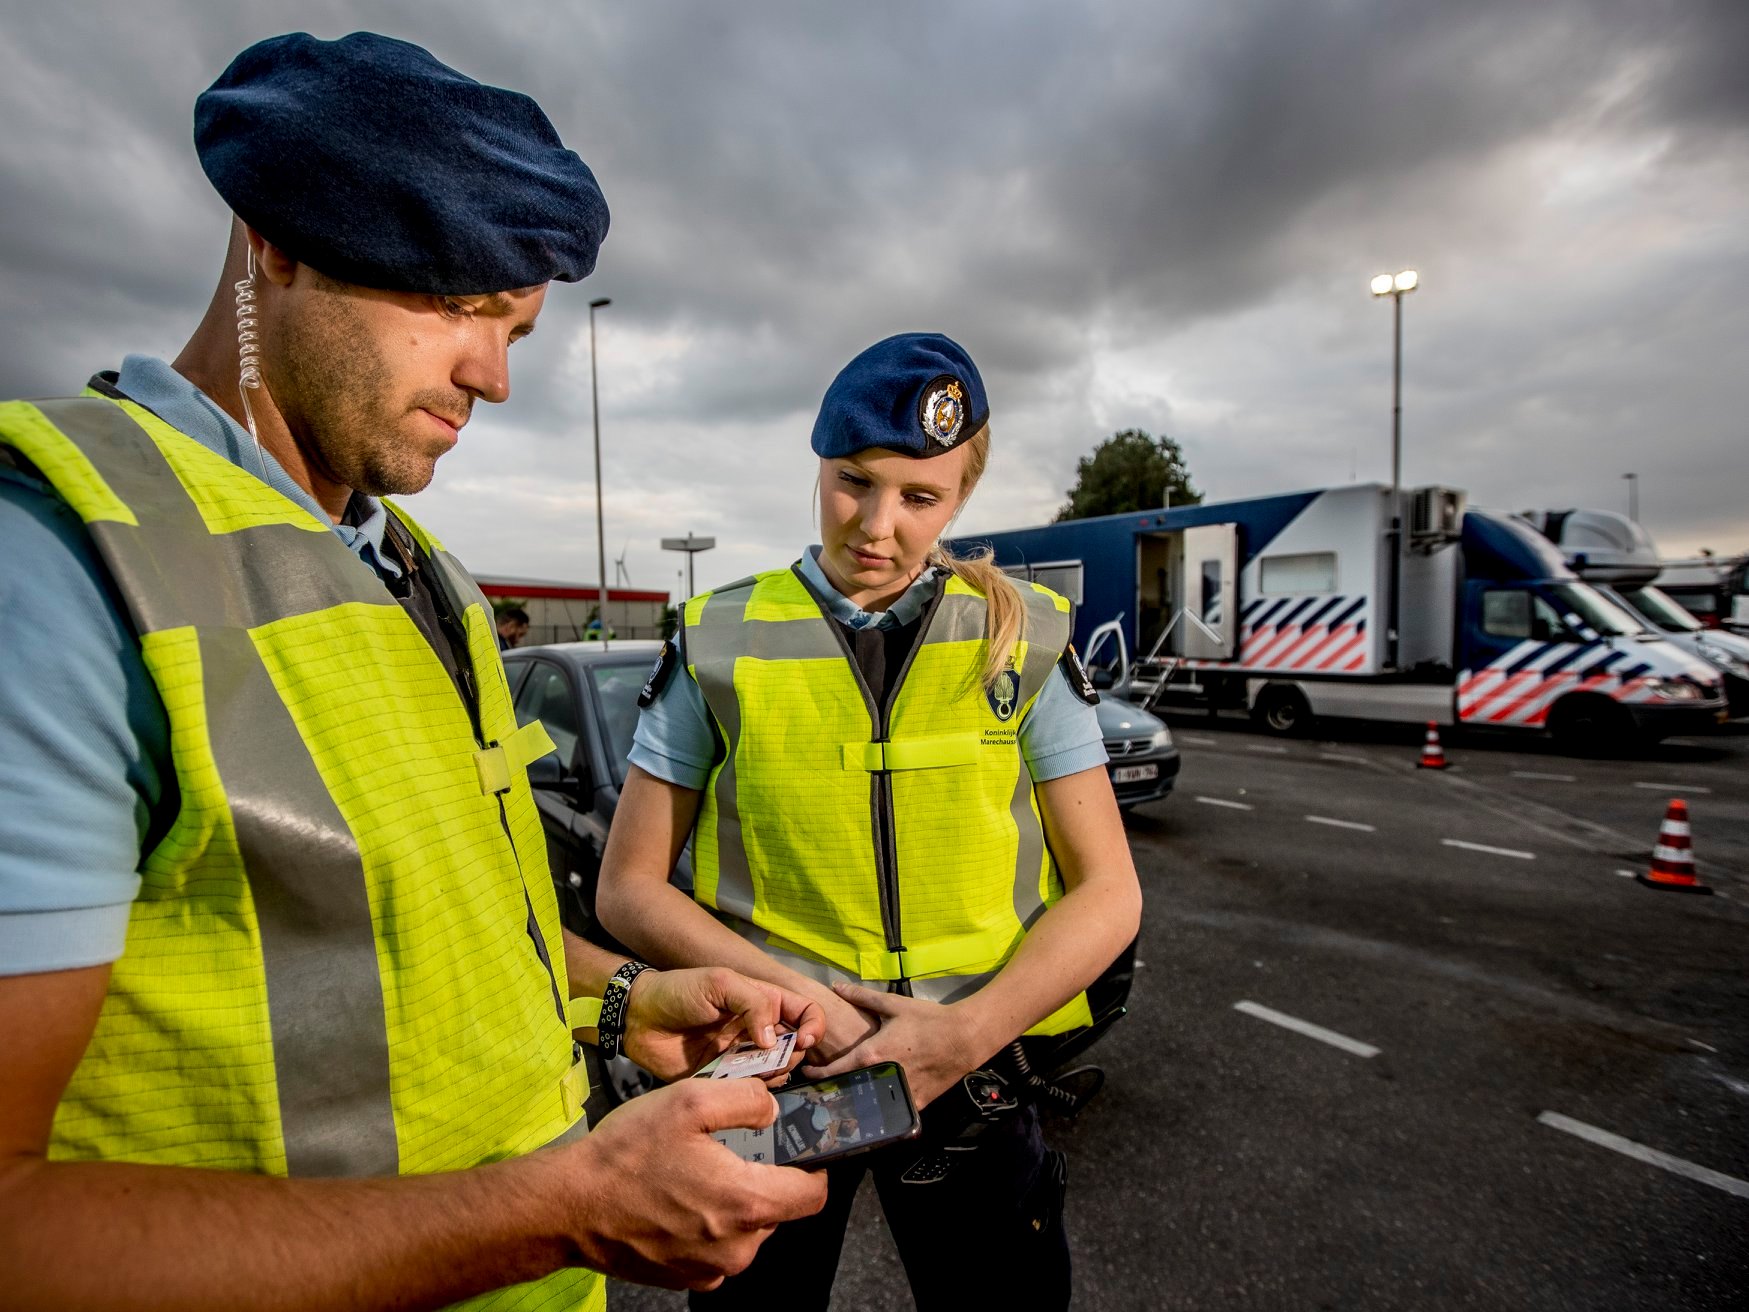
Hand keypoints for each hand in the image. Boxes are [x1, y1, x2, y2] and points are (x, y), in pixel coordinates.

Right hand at [556, 1079, 827, 1288]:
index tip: (799, 1150)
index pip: (813, 1195)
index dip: (813, 1168)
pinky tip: (676, 1202)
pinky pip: (716, 1250)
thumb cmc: (626, 1154)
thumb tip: (773, 1110)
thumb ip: (747, 1100)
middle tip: (727, 1153)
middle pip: (776, 1210)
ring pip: (746, 1230)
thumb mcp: (690, 1100)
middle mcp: (737, 1245)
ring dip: (731, 1203)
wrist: (568, 1206)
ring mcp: (711, 1268)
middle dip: (760, 1178)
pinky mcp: (685, 1279)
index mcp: (747, 1201)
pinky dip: (706, 1227)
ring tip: (692, 1175)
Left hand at [622, 967, 822, 1081]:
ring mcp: (741, 1055)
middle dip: (791, 1055)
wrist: (639, 1018)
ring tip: (753, 1070)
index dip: (813, 1027)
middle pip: (795, 1047)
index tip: (801, 1040)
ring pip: (776, 1072)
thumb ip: (753, 1004)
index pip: (806, 1013)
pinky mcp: (723, 1078)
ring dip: (773, 1074)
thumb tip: (774, 1041)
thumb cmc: (678, 991)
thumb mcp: (720, 983)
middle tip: (771, 1058)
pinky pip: (748, 1089)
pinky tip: (737, 1083)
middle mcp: (758, 1029)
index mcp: (763, 1001)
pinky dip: (751, 1090)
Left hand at [802, 983, 989, 1108]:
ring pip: (870, 1102)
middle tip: (825, 1083)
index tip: (807, 1073)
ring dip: (858, 1097)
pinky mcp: (916, 1103)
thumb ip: (862, 996)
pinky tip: (878, 1097)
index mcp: (871, 1055)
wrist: (963, 1037)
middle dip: (836, 1087)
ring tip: (848, 1092)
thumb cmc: (927, 1020)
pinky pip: (893, 1107)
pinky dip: (883, 1103)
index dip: (817, 1074)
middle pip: (849, 1090)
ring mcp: (899, 1094)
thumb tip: (836, 986)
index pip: (835, 1071)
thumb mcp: (893, 1005)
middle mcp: (881, 1078)